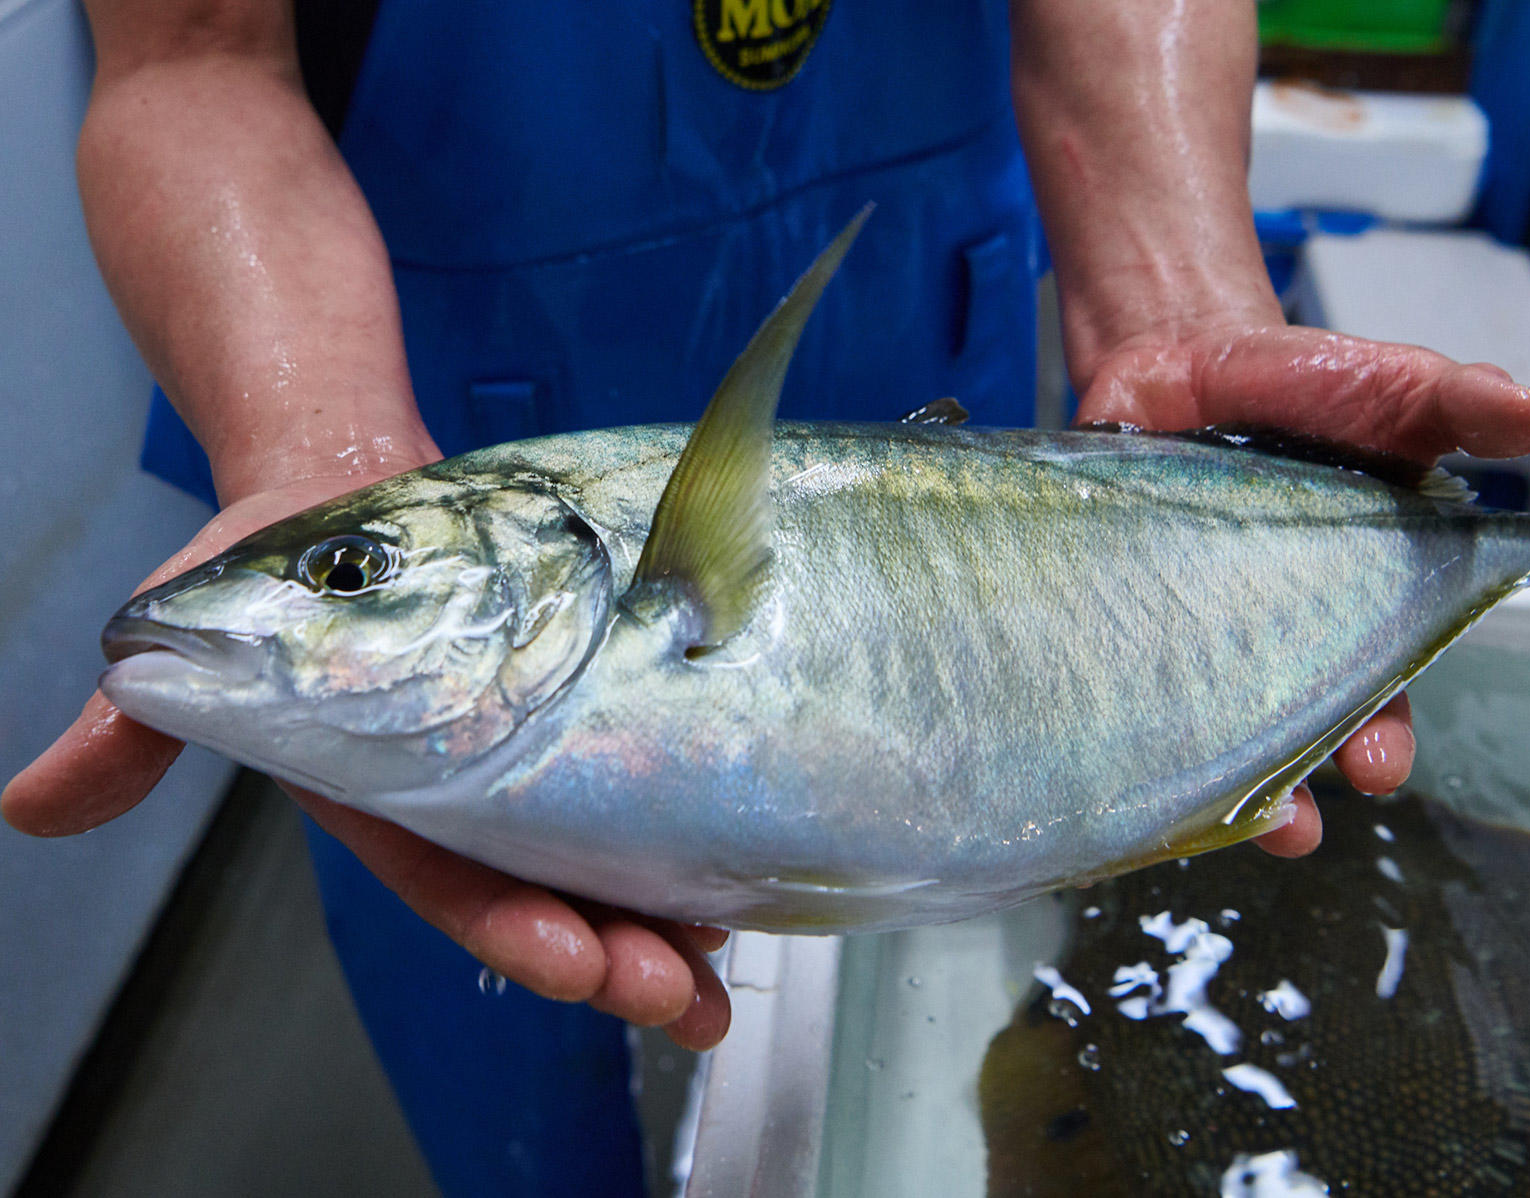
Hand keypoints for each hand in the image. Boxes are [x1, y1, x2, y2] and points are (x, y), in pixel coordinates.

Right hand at [1, 468, 730, 1049]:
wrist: (351, 469)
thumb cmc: (282, 552)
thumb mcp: (207, 628)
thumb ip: (137, 733)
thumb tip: (31, 808)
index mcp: (392, 786)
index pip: (456, 881)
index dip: (517, 929)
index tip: (580, 961)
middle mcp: (473, 785)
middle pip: (551, 891)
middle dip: (615, 956)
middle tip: (678, 995)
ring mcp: (534, 749)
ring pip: (608, 856)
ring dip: (665, 923)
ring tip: (720, 977)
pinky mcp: (585, 699)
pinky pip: (645, 773)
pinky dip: (689, 830)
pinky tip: (739, 877)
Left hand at [1073, 318, 1529, 856]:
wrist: (1179, 354)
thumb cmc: (1301, 384)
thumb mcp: (1387, 385)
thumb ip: (1452, 404)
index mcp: (1361, 598)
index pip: (1380, 689)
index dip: (1382, 736)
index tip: (1377, 768)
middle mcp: (1280, 630)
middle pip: (1292, 727)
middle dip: (1298, 780)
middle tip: (1297, 820)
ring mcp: (1199, 627)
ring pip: (1209, 723)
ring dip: (1215, 780)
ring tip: (1214, 816)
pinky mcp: (1125, 611)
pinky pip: (1123, 680)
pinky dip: (1121, 721)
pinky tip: (1122, 756)